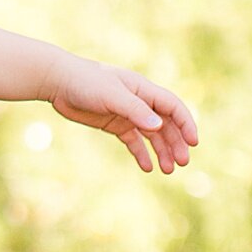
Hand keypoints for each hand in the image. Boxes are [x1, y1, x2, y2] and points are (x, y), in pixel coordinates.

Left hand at [49, 58, 198, 174]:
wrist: (58, 82)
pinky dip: (141, 153)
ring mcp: (126, 113)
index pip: (173, 106)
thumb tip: (158, 126)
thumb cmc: (86, 82)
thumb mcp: (111, 95)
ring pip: (152, 135)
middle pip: (166, 123)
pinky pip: (133, 141)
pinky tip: (147, 167)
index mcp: (142, 89)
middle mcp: (138, 101)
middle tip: (181, 163)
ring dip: (162, 151)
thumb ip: (135, 110)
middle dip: (176, 142)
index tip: (193, 143)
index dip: (186, 123)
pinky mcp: (114, 123)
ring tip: (168, 170)